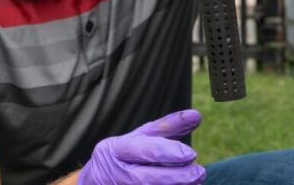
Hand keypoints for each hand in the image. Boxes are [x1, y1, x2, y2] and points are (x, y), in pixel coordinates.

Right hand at [77, 110, 205, 184]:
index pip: (144, 149)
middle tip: (200, 173)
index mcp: (116, 149)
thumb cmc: (123, 156)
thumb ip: (167, 128)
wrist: (93, 183)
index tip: (192, 155)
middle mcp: (115, 172)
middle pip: (145, 177)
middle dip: (175, 176)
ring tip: (195, 183)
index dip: (169, 152)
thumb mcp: (139, 138)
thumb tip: (196, 115)